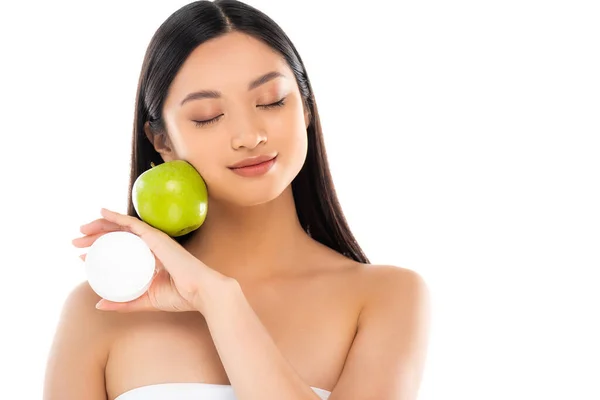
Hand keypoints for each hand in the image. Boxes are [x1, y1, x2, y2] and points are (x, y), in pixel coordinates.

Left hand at [72, 208, 229, 312]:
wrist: (203, 292)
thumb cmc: (182, 297)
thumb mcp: (145, 300)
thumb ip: (124, 303)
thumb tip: (98, 305)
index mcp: (152, 257)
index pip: (123, 247)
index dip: (102, 248)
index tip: (84, 255)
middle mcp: (153, 245)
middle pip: (119, 235)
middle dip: (95, 237)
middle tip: (77, 243)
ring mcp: (155, 239)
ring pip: (122, 228)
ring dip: (99, 227)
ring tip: (81, 232)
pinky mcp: (157, 237)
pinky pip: (132, 224)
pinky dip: (116, 217)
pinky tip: (101, 213)